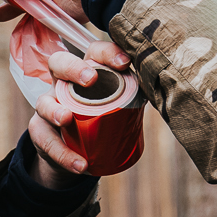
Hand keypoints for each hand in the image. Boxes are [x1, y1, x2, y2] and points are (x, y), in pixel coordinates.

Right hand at [25, 36, 134, 187]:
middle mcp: (63, 83)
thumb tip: (175, 91)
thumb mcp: (124, 106)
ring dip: (55, 110)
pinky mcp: (41, 131)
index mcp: (87, 71)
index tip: (124, 63)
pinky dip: (62, 154)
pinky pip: (45, 140)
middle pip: (58, 63)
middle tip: (90, 80)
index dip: (106, 53)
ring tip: (67, 120)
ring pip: (43, 101)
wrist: (82, 153)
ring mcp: (48, 106)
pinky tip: (80, 164)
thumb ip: (141, 97)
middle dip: (73, 68)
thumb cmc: (106, 120)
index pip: (93, 52)